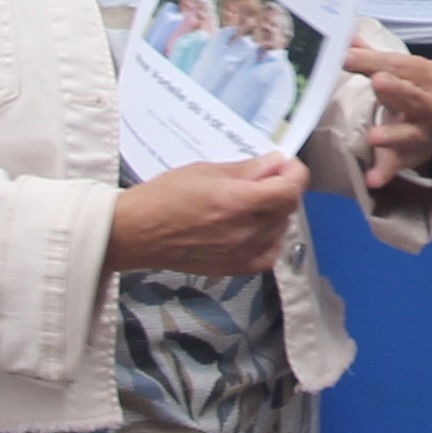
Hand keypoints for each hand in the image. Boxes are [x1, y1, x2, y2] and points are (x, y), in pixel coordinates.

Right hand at [110, 155, 311, 277]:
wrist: (136, 232)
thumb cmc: (164, 196)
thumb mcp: (205, 171)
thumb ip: (245, 170)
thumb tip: (275, 163)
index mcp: (237, 202)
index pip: (289, 189)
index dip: (295, 173)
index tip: (286, 165)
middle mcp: (244, 231)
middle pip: (287, 209)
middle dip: (283, 188)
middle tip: (267, 177)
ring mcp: (241, 253)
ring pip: (280, 230)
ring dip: (276, 213)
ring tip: (255, 202)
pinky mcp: (233, 269)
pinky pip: (268, 254)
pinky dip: (269, 239)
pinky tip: (255, 229)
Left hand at [345, 44, 431, 191]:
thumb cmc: (415, 91)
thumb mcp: (404, 70)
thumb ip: (376, 56)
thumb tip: (348, 35)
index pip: (404, 66)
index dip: (375, 61)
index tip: (348, 56)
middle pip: (415, 98)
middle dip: (397, 91)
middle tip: (377, 82)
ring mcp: (425, 136)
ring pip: (409, 134)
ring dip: (392, 135)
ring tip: (373, 136)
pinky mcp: (410, 158)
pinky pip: (397, 166)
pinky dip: (385, 172)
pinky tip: (373, 179)